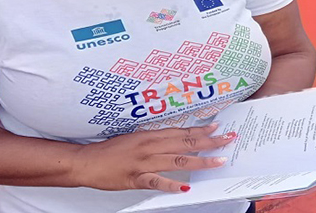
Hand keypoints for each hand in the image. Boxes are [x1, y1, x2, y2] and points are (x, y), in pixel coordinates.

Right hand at [69, 123, 235, 191]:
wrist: (87, 161)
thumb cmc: (109, 150)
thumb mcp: (134, 137)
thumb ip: (154, 139)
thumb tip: (173, 139)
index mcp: (150, 135)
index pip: (182, 131)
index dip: (202, 129)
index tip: (218, 126)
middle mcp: (150, 146)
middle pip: (186, 143)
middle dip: (210, 141)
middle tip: (228, 139)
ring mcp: (144, 162)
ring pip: (178, 161)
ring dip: (200, 161)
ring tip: (218, 160)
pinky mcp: (135, 178)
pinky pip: (156, 182)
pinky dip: (172, 185)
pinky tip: (185, 188)